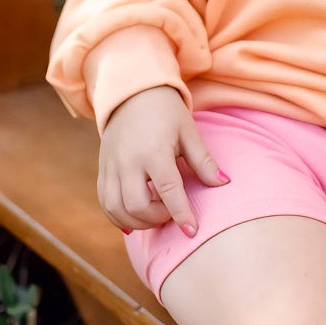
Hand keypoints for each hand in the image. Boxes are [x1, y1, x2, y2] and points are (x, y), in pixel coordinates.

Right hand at [98, 86, 227, 235]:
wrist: (131, 93)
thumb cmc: (166, 111)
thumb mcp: (188, 131)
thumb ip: (203, 161)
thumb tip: (224, 184)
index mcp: (153, 150)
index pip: (168, 190)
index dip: (181, 214)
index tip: (192, 231)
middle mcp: (127, 161)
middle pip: (137, 206)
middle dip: (158, 218)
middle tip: (172, 214)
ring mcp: (111, 166)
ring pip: (117, 209)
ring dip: (138, 222)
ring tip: (156, 216)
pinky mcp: (102, 169)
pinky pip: (105, 203)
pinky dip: (119, 217)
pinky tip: (135, 220)